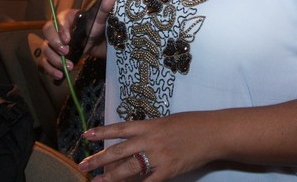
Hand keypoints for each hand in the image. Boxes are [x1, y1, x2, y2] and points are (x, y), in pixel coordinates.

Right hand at [41, 0, 114, 79]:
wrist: (97, 43)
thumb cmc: (96, 28)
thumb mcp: (100, 20)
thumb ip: (103, 9)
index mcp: (66, 17)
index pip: (57, 20)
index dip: (60, 29)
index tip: (68, 39)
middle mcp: (56, 29)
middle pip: (46, 32)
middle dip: (54, 43)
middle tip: (66, 52)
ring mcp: (53, 44)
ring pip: (45, 50)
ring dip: (55, 60)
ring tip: (69, 67)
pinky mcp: (53, 57)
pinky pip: (44, 63)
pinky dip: (50, 70)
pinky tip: (60, 75)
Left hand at [78, 111, 219, 180]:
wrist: (213, 133)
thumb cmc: (193, 124)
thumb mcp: (168, 121)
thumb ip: (150, 130)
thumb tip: (134, 138)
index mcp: (150, 125)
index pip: (120, 128)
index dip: (102, 132)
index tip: (86, 135)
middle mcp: (151, 140)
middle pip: (119, 151)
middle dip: (99, 159)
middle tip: (83, 165)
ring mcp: (159, 157)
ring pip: (129, 168)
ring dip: (110, 176)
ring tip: (97, 181)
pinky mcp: (168, 171)